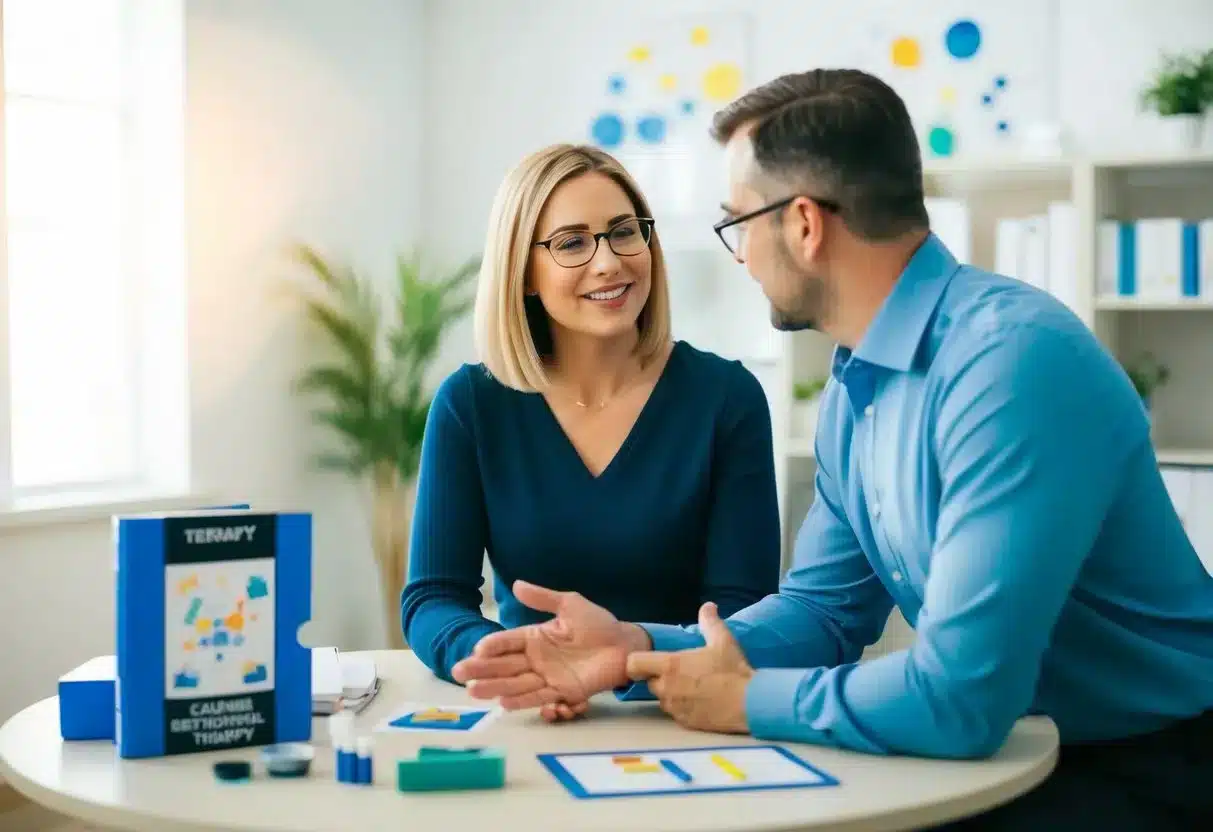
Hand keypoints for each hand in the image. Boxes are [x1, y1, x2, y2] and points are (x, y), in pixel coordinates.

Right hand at [451, 580, 650, 710]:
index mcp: (535, 636)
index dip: (491, 646)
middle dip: (482, 669)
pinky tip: (503, 702)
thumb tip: (515, 584)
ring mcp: (548, 676)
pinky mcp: (562, 691)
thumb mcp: (570, 604)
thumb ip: (543, 598)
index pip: (507, 641)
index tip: (476, 649)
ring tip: (473, 691)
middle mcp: (537, 658)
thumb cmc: (598, 623)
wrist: (624, 645)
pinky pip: (538, 696)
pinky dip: (521, 700)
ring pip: (516, 683)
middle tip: (459, 672)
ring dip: (494, 687)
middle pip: (505, 665)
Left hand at [626, 602, 752, 733]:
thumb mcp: (722, 640)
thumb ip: (710, 622)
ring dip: (671, 693)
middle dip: (660, 677)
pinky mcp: (684, 723)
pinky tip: (701, 701)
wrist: (750, 704)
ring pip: (663, 698)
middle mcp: (666, 688)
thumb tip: (708, 606)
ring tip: (694, 686)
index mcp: (670, 666)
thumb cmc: (733, 670)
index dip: (637, 662)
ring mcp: (674, 708)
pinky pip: (675, 713)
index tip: (647, 661)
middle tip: (682, 672)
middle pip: (650, 682)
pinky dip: (683, 707)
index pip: (633, 665)